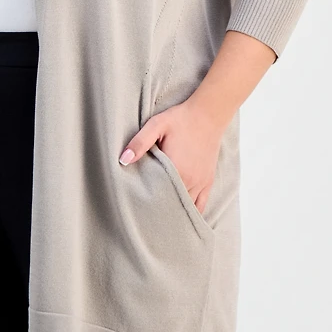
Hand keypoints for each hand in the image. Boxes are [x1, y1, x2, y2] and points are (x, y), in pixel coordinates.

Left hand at [119, 98, 223, 215]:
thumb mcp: (156, 125)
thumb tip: (123, 160)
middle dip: (158, 209)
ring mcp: (200, 182)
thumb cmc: (180, 119)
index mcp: (175, 169)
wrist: (207, 114)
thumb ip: (139, 142)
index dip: (146, 201)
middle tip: (144, 214)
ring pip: (185, 207)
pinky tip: (182, 217)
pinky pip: (201, 205)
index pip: (156, 195)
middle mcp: (189, 180)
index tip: (135, 206)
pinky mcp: (208, 181)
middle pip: (170, 203)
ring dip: (173, 211)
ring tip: (159, 216)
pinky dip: (191, 212)